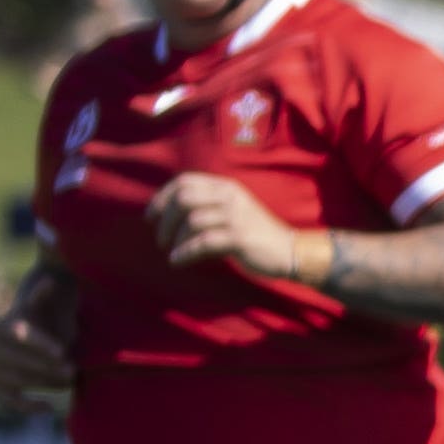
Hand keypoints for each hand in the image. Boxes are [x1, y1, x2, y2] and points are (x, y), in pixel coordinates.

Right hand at [0, 272, 78, 408]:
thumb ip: (46, 296)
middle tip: (74, 370)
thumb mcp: (46, 306)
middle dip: (48, 367)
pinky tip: (48, 408)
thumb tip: (50, 281)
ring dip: (46, 382)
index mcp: (4, 326)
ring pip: (19, 380)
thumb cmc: (46, 321)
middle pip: (20, 361)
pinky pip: (9, 402)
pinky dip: (26, 407)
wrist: (32, 342)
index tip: (62, 351)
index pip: (20, 336)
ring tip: (71, 380)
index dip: (40, 344)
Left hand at [149, 173, 316, 284]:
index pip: (184, 181)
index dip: (162, 197)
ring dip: (174, 238)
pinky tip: (177, 261)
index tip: (152, 216)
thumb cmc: (257, 234)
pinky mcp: (239, 238)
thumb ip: (208, 206)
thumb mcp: (233, 211)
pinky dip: (185, 253)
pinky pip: (203, 243)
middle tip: (159, 238)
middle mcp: (229, 197)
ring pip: (191, 221)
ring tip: (170, 251)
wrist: (291, 251)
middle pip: (183, 199)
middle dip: (164, 219)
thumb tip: (170, 214)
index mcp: (226, 187)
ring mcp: (235, 217)